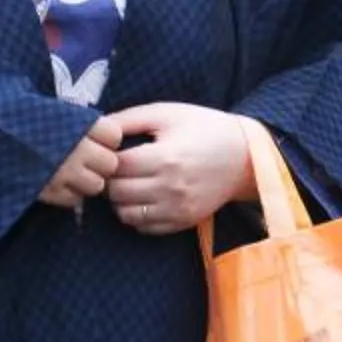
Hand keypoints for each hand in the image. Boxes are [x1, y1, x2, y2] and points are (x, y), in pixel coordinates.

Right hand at [39, 114, 125, 210]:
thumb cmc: (23, 119)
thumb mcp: (52, 110)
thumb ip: (79, 121)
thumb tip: (104, 132)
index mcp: (76, 123)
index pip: (114, 135)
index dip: (107, 138)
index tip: (95, 138)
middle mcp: (74, 149)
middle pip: (110, 163)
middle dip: (101, 163)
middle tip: (85, 158)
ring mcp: (62, 172)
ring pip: (96, 185)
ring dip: (87, 181)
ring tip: (71, 173)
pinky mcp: (49, 191)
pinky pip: (74, 200)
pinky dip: (68, 194)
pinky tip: (58, 183)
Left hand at [103, 103, 258, 235]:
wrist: (245, 155)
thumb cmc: (203, 128)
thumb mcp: (166, 113)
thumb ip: (128, 119)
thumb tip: (97, 127)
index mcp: (165, 157)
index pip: (115, 167)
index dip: (106, 159)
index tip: (110, 152)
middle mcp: (171, 187)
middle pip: (116, 193)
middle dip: (110, 179)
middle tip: (116, 169)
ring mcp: (178, 208)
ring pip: (126, 214)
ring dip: (120, 200)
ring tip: (128, 183)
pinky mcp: (184, 221)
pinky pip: (145, 228)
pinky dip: (137, 215)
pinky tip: (143, 197)